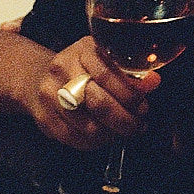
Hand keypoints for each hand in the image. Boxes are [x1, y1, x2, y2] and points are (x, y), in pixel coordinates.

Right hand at [28, 35, 159, 149]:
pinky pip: (73, 139)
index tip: (143, 106)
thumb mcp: (106, 60)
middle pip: (99, 103)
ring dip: (111, 134)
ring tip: (121, 131)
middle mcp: (62, 70)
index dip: (130, 95)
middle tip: (137, 125)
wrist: (41, 78)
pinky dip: (93, 143)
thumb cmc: (82, 69)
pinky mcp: (43, 118)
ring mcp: (49, 94)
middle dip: (125, 120)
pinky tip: (103, 136)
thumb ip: (129, 72)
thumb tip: (153, 82)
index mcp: (82, 50)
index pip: (108, 74)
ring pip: (88, 126)